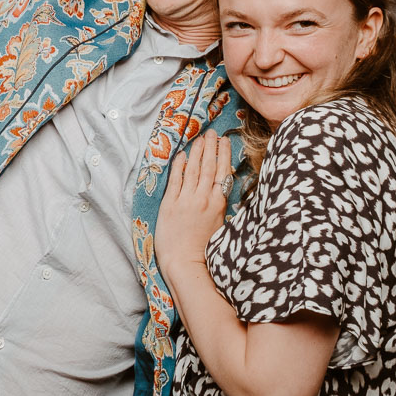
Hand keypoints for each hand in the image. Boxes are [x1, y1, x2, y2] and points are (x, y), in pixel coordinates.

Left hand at [154, 131, 232, 273]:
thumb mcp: (220, 226)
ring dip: (196, 152)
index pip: (222, 173)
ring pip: (193, 170)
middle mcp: (203, 199)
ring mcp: (186, 200)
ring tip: (200, 138)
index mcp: (218, 204)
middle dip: (210, 147)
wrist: (185, 263)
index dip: (223, 154)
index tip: (225, 141)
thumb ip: (220, 208)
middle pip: (208, 167)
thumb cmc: (204, 250)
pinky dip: (178, 166)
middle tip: (212, 132)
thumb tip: (222, 192)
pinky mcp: (170, 204)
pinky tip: (181, 155)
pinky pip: (175, 180)